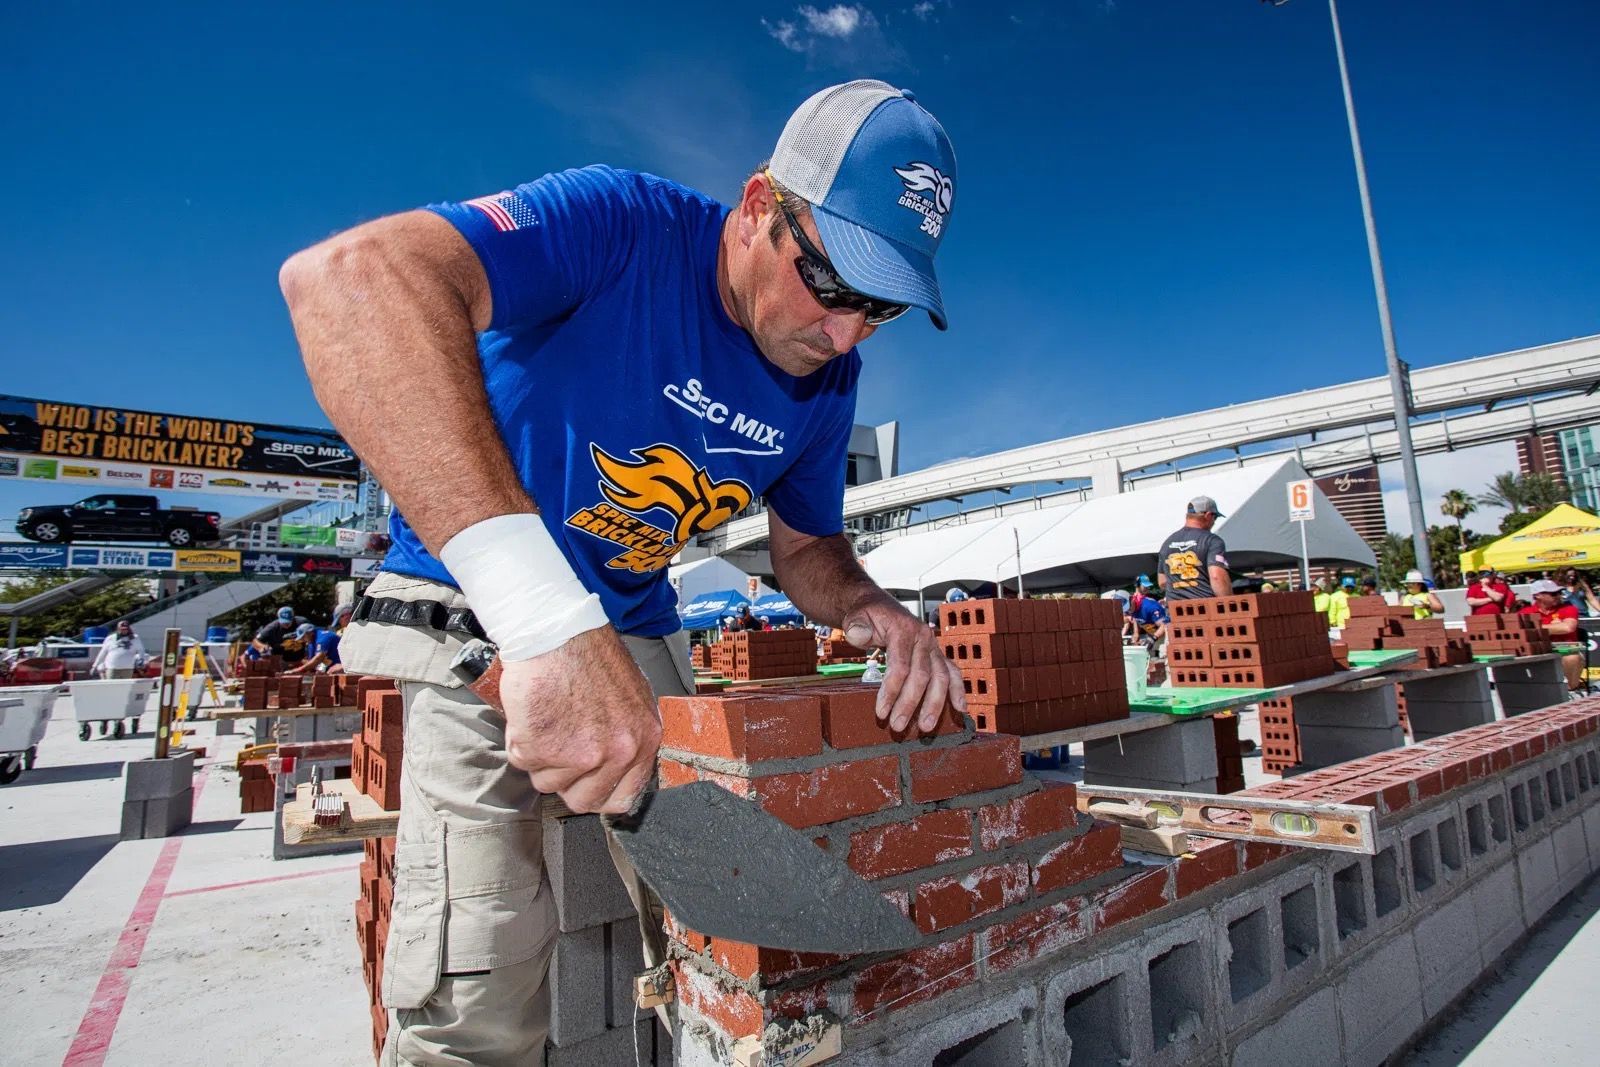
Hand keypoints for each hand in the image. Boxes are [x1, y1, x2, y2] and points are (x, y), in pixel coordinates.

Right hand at [499, 626, 661, 814]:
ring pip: (548, 783)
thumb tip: (614, 768)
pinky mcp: (544, 748)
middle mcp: (618, 751)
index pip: (623, 797)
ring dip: (541, 757)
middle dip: (565, 780)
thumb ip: (626, 737)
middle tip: (558, 749)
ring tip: (548, 718)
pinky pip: (522, 761)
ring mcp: (581, 753)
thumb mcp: (630, 696)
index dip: (599, 793)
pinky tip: (533, 711)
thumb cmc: (588, 654)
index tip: (586, 784)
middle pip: (584, 800)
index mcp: (644, 739)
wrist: (555, 631)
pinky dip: (520, 739)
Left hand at [843, 594, 965, 734]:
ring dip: (935, 704)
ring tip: (925, 727)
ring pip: (942, 677)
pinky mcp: (937, 654)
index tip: (881, 712)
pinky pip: (952, 672)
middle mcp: (923, 638)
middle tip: (898, 726)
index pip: (901, 665)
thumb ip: (856, 627)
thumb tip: (858, 635)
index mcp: (904, 629)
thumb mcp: (856, 617)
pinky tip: (960, 710)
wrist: (878, 606)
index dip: (892, 691)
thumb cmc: (866, 615)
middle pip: (922, 675)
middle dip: (910, 703)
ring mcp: (933, 646)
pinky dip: (958, 690)